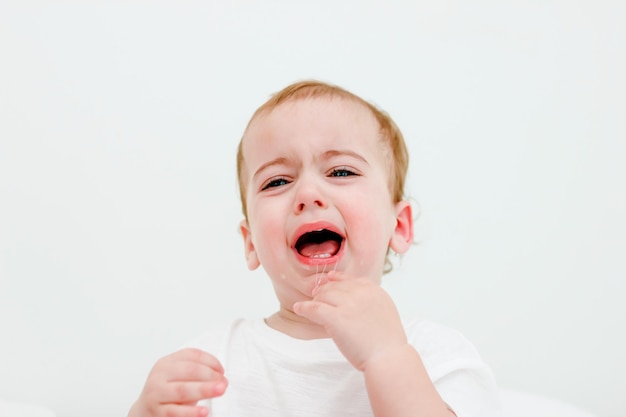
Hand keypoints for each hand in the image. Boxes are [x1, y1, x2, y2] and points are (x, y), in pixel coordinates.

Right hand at [128, 348, 227, 416]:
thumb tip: (220, 376)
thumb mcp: (178, 376)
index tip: (222, 371)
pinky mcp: (157, 412)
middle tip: (224, 382)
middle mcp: (159, 376)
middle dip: (210, 375)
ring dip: (204, 390)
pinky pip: (176, 412)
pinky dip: (191, 412)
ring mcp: (156, 394)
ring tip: (220, 390)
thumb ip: (196, 371)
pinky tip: (204, 412)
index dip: (211, 361)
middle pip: (189, 370)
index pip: (192, 355)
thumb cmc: (168, 391)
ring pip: (182, 390)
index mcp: (167, 362)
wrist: (145, 410)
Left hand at [293, 271, 407, 370]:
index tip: (328, 280)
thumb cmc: (387, 341)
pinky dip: (304, 308)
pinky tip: (298, 309)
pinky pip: (314, 308)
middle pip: (335, 286)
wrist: (388, 357)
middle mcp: (360, 293)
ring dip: (315, 300)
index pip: (350, 279)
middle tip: (315, 296)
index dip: (336, 279)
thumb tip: (352, 299)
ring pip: (323, 295)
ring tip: (309, 306)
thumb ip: (370, 300)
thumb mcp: (385, 311)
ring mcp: (348, 304)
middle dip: (324, 290)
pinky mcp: (337, 318)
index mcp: (373, 290)